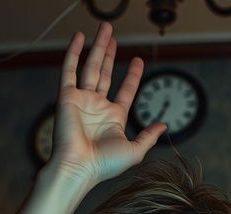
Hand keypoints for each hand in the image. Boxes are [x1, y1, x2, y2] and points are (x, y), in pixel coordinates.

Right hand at [48, 22, 167, 188]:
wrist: (79, 167)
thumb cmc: (105, 164)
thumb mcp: (135, 151)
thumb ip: (149, 137)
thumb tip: (164, 125)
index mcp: (114, 118)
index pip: (125, 91)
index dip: (133, 76)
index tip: (138, 60)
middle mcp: (97, 107)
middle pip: (106, 73)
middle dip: (110, 53)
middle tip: (113, 35)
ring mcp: (82, 100)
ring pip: (91, 67)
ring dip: (97, 47)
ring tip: (104, 28)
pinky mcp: (66, 97)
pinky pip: (69, 70)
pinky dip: (73, 52)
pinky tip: (80, 37)